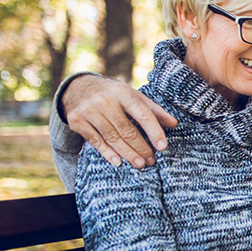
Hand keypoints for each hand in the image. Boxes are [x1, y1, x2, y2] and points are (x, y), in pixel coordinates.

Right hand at [62, 75, 177, 168]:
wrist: (77, 86)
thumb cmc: (112, 93)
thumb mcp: (132, 95)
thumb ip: (153, 109)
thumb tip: (174, 124)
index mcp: (122, 92)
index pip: (142, 113)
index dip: (154, 131)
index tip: (162, 147)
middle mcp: (104, 100)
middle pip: (127, 129)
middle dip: (141, 147)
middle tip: (151, 160)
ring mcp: (88, 110)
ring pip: (112, 137)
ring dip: (127, 153)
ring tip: (140, 164)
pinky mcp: (76, 121)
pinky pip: (95, 140)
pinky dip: (107, 152)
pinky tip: (118, 162)